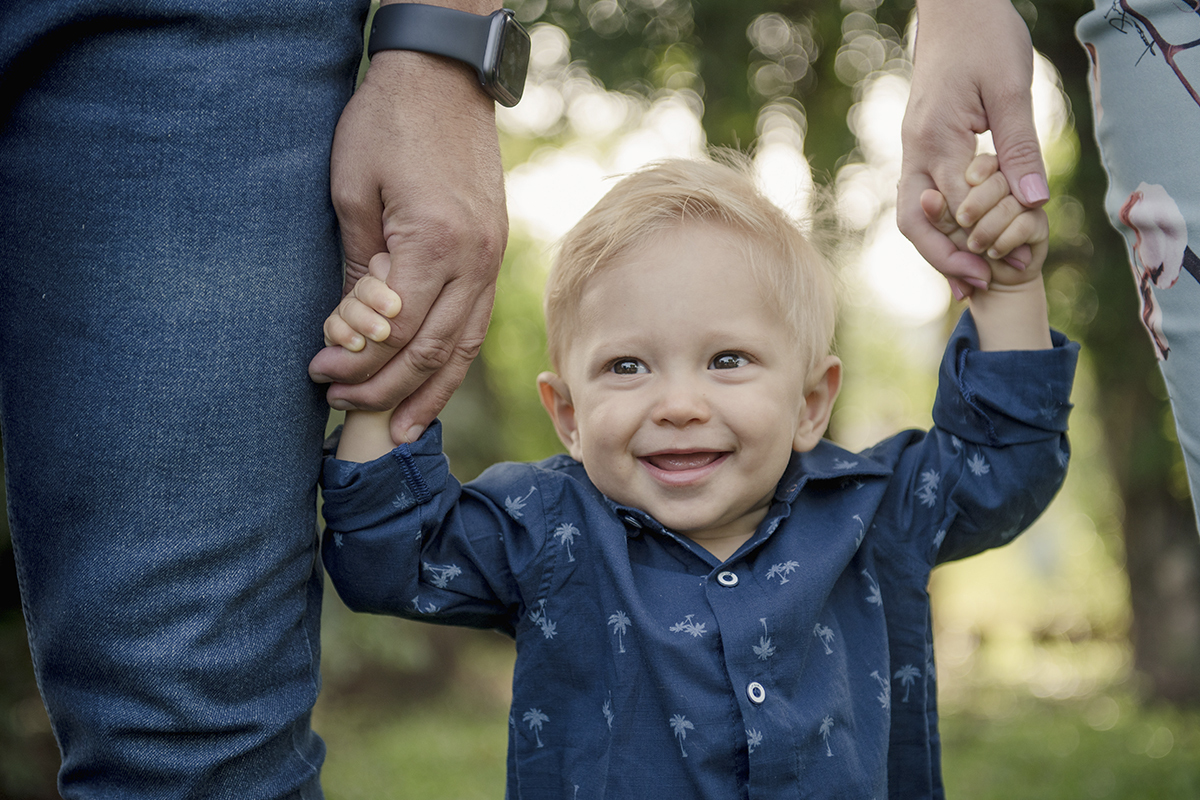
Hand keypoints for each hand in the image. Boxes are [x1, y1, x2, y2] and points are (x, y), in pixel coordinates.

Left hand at [309, 31, 506, 443]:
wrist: (444, 78)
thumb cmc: (387, 124)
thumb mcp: (353, 189)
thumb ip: (359, 265)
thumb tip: (357, 326)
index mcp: (435, 242)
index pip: (397, 330)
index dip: (357, 361)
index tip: (319, 373)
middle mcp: (474, 259)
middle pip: (433, 349)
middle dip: (386, 387)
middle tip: (342, 405)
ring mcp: (490, 256)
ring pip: (464, 344)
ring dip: (431, 392)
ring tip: (402, 430)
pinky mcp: (493, 250)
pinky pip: (475, 320)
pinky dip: (454, 358)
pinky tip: (435, 382)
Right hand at [898, 0, 1046, 298]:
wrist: (955, 6)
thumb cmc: (985, 38)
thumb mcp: (1012, 89)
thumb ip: (1019, 148)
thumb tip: (1033, 205)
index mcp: (935, 139)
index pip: (954, 210)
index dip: (982, 244)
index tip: (1012, 267)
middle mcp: (915, 151)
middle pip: (917, 223)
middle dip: (945, 261)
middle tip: (979, 287)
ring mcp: (913, 150)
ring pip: (915, 215)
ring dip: (940, 250)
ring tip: (971, 278)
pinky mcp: (921, 147)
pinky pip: (924, 197)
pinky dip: (941, 227)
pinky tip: (963, 243)